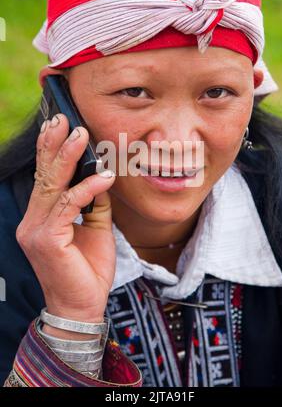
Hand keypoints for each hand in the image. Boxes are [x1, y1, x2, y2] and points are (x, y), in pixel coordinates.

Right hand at [16, 114, 115, 336]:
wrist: (83, 305)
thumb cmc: (88, 267)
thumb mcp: (95, 227)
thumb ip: (94, 201)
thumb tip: (100, 174)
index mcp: (42, 217)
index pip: (46, 178)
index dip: (51, 150)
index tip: (60, 125)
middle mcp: (33, 220)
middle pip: (45, 176)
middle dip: (55, 145)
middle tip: (66, 119)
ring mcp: (36, 230)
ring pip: (52, 185)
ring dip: (68, 157)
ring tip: (81, 135)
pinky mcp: (47, 240)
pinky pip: (69, 205)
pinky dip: (88, 188)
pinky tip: (104, 176)